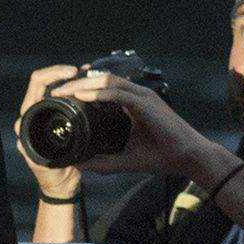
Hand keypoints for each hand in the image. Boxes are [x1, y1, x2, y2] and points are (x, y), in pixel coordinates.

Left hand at [16, 64, 86, 196]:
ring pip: (52, 85)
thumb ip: (35, 153)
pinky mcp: (54, 116)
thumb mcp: (47, 164)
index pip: (36, 86)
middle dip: (61, 71)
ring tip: (85, 72)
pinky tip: (85, 82)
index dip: (53, 75)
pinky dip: (72, 86)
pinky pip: (61, 95)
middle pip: (42, 80)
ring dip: (67, 76)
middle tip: (81, 69)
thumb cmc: (54, 176)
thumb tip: (21, 139)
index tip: (72, 73)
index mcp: (28, 120)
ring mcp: (43, 114)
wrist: (62, 184)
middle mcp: (33, 114)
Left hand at [33, 66, 209, 180]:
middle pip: (100, 79)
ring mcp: (143, 97)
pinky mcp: (146, 104)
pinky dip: (99, 93)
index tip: (61, 99)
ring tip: (63, 92)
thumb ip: (103, 161)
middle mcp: (137, 95)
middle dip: (75, 83)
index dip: (81, 89)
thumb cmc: (163, 157)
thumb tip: (79, 165)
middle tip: (54, 92)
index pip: (102, 87)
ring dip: (82, 85)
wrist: (189, 159)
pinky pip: (118, 93)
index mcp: (133, 103)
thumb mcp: (125, 160)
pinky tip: (82, 98)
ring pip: (106, 81)